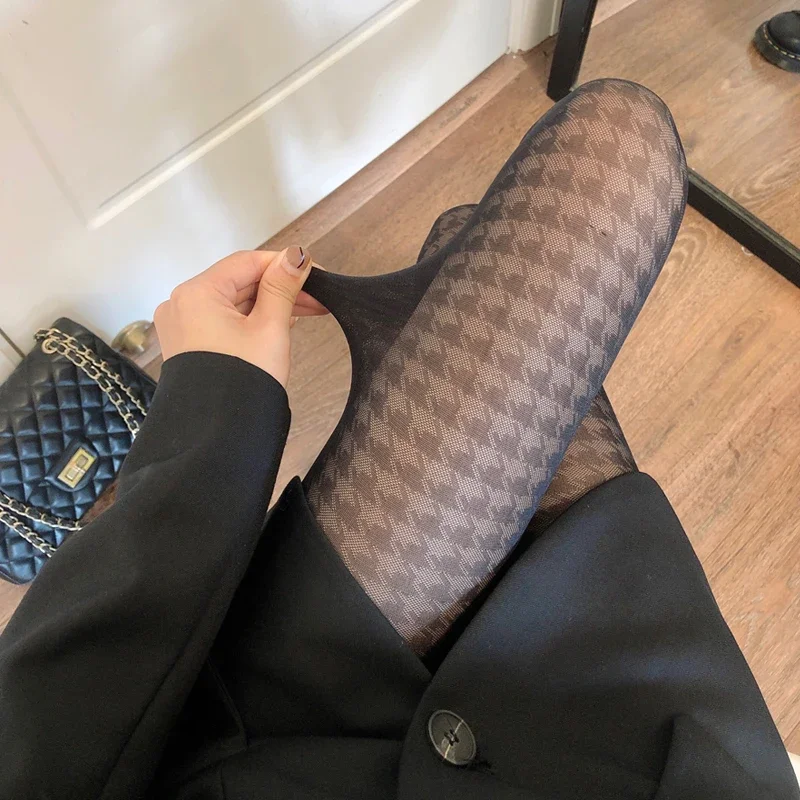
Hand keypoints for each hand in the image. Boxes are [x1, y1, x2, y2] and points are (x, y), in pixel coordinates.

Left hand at [154, 247, 327, 386]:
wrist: (220, 434)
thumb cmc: (243, 379)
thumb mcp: (270, 328)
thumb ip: (282, 287)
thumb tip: (297, 255)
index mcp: (197, 293)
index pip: (247, 262)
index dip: (283, 264)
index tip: (314, 271)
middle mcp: (182, 304)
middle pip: (240, 282)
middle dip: (280, 288)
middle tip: (318, 297)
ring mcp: (183, 326)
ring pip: (234, 303)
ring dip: (269, 305)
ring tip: (307, 312)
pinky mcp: (190, 346)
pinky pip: (224, 321)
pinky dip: (251, 320)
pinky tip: (280, 323)